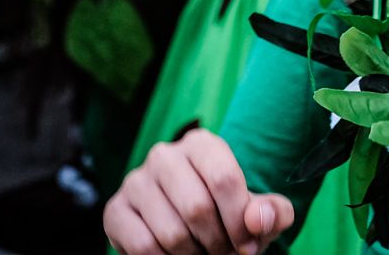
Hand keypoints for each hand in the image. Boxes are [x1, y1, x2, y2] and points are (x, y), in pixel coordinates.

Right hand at [102, 129, 294, 254]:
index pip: (224, 179)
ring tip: (201, 254)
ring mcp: (135, 181)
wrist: (189, 229)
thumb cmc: (228, 217)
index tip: (247, 245)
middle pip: (197, 208)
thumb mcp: (258, 214)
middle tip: (222, 253)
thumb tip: (257, 219)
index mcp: (202, 144)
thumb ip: (272, 213)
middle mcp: (164, 155)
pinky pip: (143, 247)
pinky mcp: (115, 210)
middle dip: (217, 243)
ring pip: (170, 232)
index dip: (240, 222)